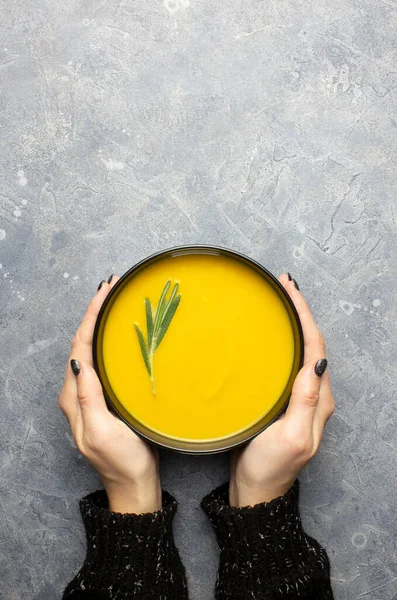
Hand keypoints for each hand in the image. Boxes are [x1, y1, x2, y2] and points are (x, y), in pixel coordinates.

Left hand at [59, 276, 161, 513]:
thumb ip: (88, 397)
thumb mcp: (100, 430)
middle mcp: (78, 391)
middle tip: (112, 288)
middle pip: (83, 342)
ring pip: (93, 349)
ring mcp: (92, 394)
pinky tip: (122, 334)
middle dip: (95, 313)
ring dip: (102, 324)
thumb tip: (79, 360)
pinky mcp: (106, 397)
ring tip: (116, 302)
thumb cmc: (120, 460)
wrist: (134, 482)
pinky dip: (110, 341)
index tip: (105, 291)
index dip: (91, 316)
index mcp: (73, 396)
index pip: (79, 346)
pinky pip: (104, 361)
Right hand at [229, 273, 334, 507]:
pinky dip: (280, 341)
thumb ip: (305, 401)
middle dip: (299, 311)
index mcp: (319, 399)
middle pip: (311, 342)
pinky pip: (286, 362)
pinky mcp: (282, 399)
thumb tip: (316, 362)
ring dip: (291, 323)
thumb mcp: (292, 436)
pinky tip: (267, 334)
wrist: (256, 489)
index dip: (304, 314)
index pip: (316, 347)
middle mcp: (313, 394)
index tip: (289, 289)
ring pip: (299, 350)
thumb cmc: (271, 466)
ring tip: (277, 300)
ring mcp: (298, 396)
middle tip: (282, 285)